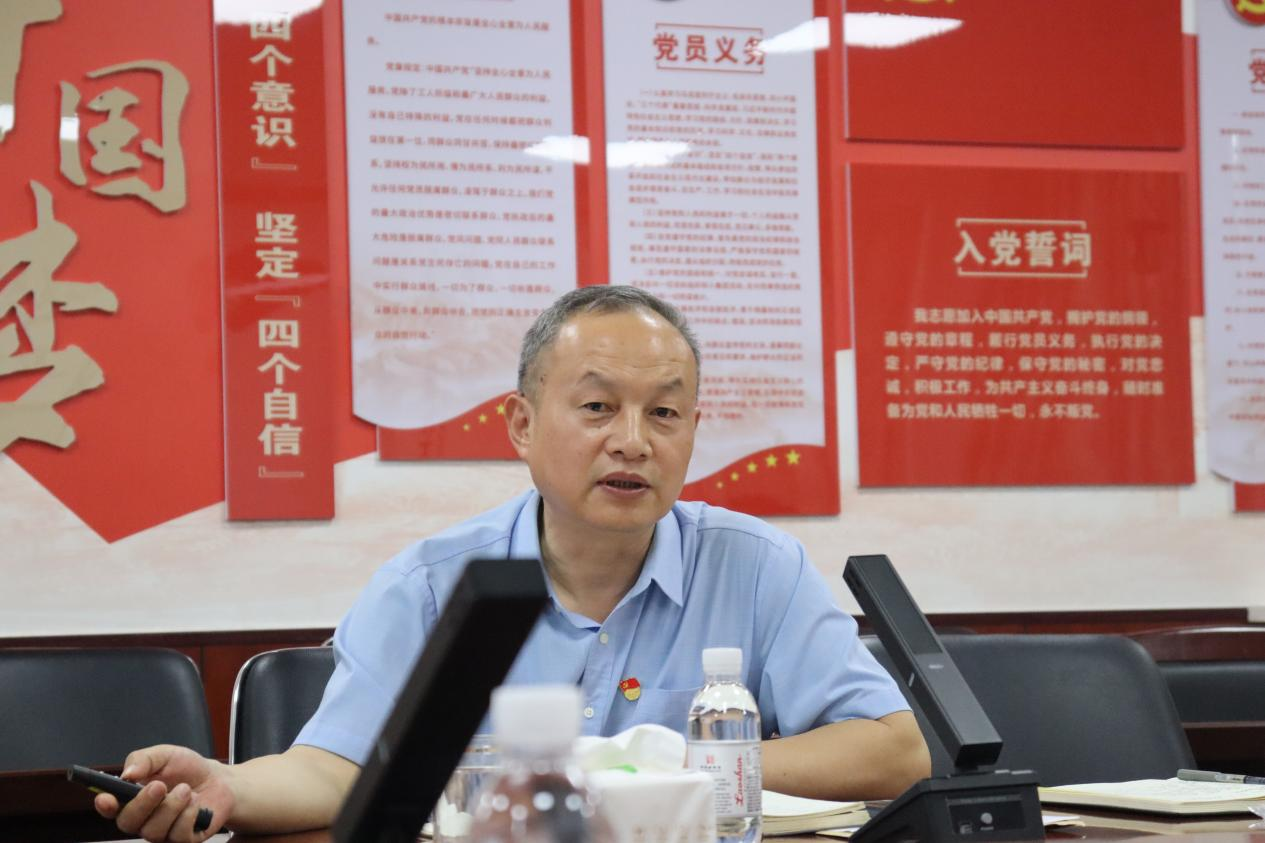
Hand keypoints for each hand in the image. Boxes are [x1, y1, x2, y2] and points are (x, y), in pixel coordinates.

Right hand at [93, 744, 235, 842]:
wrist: (218, 780)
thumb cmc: (186, 768)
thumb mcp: (165, 755)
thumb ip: (144, 760)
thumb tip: (127, 773)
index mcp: (131, 799)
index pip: (110, 809)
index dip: (105, 806)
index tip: (106, 798)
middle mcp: (142, 820)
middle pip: (128, 823)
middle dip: (143, 804)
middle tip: (159, 786)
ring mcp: (161, 833)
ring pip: (153, 831)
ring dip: (171, 807)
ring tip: (186, 789)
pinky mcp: (182, 840)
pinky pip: (178, 836)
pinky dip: (188, 815)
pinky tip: (195, 802)